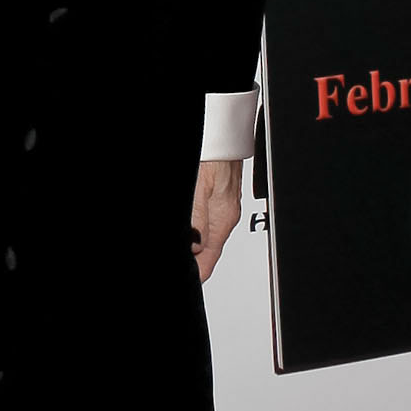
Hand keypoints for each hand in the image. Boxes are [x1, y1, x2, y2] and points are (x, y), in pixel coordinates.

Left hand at [191, 158, 242, 282]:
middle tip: (184, 267)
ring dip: (195, 246)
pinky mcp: (219, 196)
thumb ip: (197, 218)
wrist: (224, 131)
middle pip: (208, 250)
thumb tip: (195, 247)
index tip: (188, 279)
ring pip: (206, 236)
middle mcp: (225, 216)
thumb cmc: (215, 154)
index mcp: (222, 219)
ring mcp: (223, 207)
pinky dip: (198, 229)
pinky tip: (192, 230)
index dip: (196, 273)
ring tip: (188, 252)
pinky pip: (207, 220)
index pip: (209, 259)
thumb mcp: (199, 187)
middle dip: (194, 260)